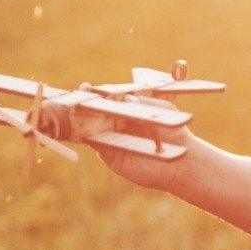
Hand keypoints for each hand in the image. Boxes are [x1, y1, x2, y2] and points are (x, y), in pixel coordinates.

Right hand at [77, 94, 192, 192]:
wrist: (179, 162)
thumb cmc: (174, 132)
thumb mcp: (164, 110)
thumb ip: (146, 102)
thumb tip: (127, 98)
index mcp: (126, 107)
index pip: (106, 96)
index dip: (95, 92)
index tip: (87, 87)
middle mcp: (115, 121)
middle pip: (92, 109)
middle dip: (81, 102)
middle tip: (76, 98)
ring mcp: (110, 137)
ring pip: (88, 125)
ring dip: (77, 118)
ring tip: (71, 111)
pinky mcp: (108, 154)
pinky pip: (93, 143)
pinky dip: (84, 136)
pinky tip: (80, 130)